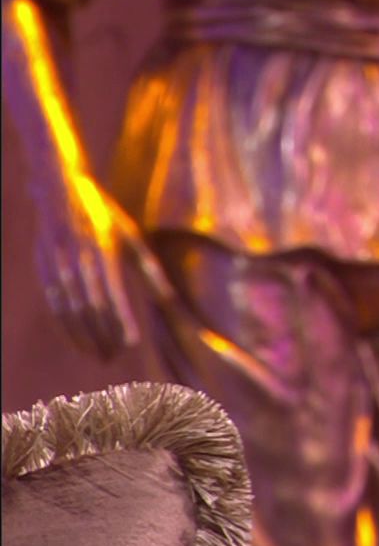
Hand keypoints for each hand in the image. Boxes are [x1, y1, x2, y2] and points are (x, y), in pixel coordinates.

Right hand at [30, 178, 172, 358]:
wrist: (58, 188)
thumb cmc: (104, 216)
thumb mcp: (131, 237)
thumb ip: (148, 270)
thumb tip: (169, 301)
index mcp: (103, 249)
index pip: (112, 294)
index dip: (120, 321)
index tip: (130, 344)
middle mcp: (78, 257)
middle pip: (89, 307)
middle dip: (101, 335)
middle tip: (113, 357)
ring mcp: (56, 262)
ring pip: (68, 308)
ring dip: (83, 336)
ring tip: (99, 355)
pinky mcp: (42, 266)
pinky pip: (52, 302)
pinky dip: (64, 325)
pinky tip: (76, 340)